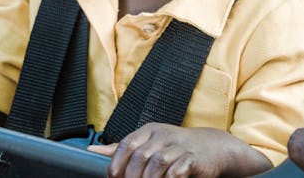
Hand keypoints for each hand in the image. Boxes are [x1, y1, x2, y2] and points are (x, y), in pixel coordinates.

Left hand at [88, 124, 270, 177]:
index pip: (126, 144)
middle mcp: (163, 135)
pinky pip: (177, 171)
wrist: (212, 147)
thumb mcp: (149, 142)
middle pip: (140, 156)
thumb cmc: (176, 146)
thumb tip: (91, 151)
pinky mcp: (193, 159)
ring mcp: (179, 146)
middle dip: (132, 177)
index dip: (117, 164)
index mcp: (149, 130)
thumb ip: (122, 148)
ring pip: (157, 164)